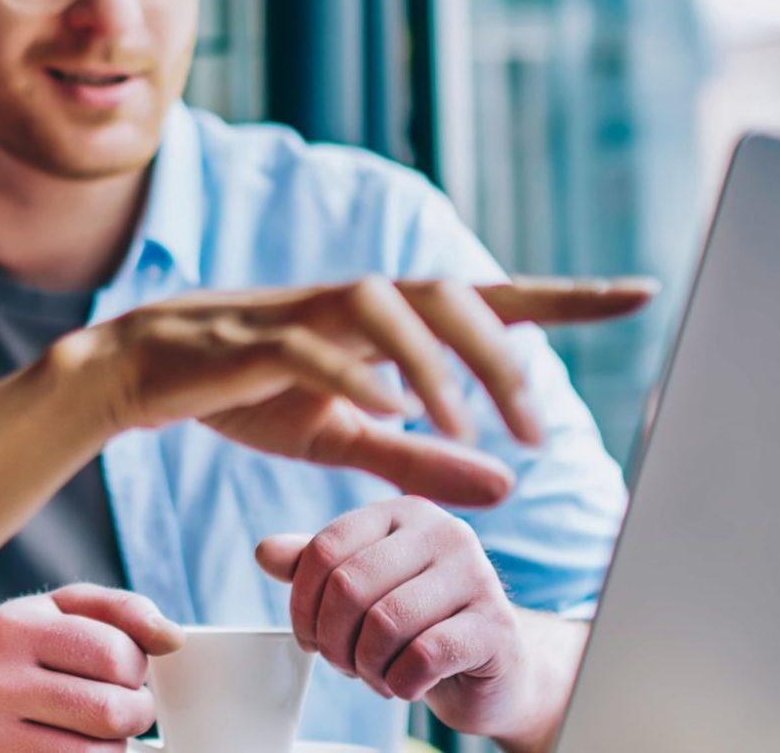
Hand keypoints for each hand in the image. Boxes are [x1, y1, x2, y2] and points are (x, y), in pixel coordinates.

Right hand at [0, 585, 180, 751]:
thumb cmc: (15, 652)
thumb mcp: (57, 612)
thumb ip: (120, 611)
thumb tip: (173, 638)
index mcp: (13, 629)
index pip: (115, 654)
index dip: (137, 668)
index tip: (125, 671)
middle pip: (110, 712)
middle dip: (135, 712)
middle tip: (125, 708)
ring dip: (113, 747)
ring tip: (96, 731)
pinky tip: (74, 747)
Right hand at [68, 277, 651, 506]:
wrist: (139, 374)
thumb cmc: (245, 395)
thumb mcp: (344, 437)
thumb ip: (422, 457)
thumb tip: (509, 486)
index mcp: (384, 321)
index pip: (488, 298)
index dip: (564, 296)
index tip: (640, 292)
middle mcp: (354, 302)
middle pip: (448, 293)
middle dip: (503, 355)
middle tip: (536, 429)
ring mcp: (302, 312)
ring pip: (387, 305)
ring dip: (437, 363)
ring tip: (465, 425)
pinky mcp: (252, 339)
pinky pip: (313, 345)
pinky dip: (356, 372)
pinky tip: (387, 409)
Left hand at [254, 497, 576, 744]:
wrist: (493, 668)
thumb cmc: (419, 624)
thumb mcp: (364, 589)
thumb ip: (317, 568)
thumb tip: (264, 552)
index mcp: (403, 513)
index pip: (326, 548)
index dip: (302, 603)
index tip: (308, 638)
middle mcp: (445, 532)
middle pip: (350, 586)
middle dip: (333, 640)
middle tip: (343, 664)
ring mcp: (478, 576)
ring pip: (385, 623)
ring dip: (366, 666)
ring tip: (375, 675)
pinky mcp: (497, 627)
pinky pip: (423, 657)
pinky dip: (400, 683)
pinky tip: (406, 685)